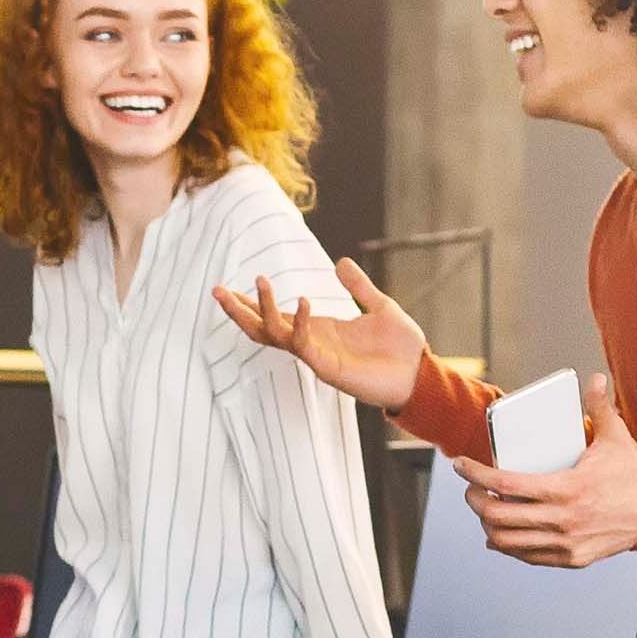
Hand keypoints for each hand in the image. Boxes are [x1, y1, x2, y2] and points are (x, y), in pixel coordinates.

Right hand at [213, 258, 426, 410]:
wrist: (420, 375)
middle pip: (261, 328)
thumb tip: (341, 262)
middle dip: (238, 310)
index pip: (274, 316)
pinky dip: (299, 322)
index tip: (229, 288)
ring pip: (274, 335)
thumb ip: (358, 286)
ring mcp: (315, 355)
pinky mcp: (326, 367)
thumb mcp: (380, 307)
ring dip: (262, 310)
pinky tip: (302, 301)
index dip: (251, 303)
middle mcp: (310, 343)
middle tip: (216, 290)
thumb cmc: (401, 348)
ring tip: (258, 282)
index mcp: (317, 329)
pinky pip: (303, 344)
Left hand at [453, 373, 636, 568]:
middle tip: (470, 487)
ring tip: (484, 507)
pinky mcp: (571, 559)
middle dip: (474, 499)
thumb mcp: (617, 439)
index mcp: (567, 488)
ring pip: (506, 540)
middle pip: (497, 515)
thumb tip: (595, 379)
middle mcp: (563, 519)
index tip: (459, 464)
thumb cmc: (633, 474)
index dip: (474, 474)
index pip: (505, 483)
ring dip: (486, 524)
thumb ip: (601, 409)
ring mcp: (566, 543)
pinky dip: (506, 544)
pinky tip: (497, 532)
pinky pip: (526, 556)